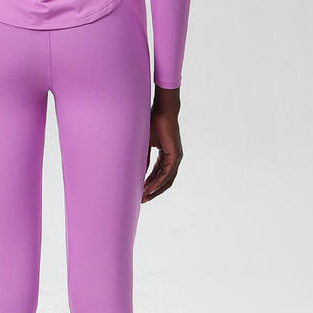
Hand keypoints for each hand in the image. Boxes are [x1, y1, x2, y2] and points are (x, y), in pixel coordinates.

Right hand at [143, 86, 182, 202]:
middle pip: (164, 180)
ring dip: (155, 189)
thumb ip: (143, 157)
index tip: (139, 192)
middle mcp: (173, 158)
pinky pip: (167, 173)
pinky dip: (158, 182)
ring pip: (166, 179)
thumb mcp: (144, 144)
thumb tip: (137, 171)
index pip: (158, 174)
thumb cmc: (152, 122)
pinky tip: (149, 188)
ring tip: (144, 197)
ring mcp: (176, 157)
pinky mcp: (175, 156)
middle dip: (153, 191)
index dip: (149, 184)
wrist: (162, 112)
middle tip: (142, 200)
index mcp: (166, 155)